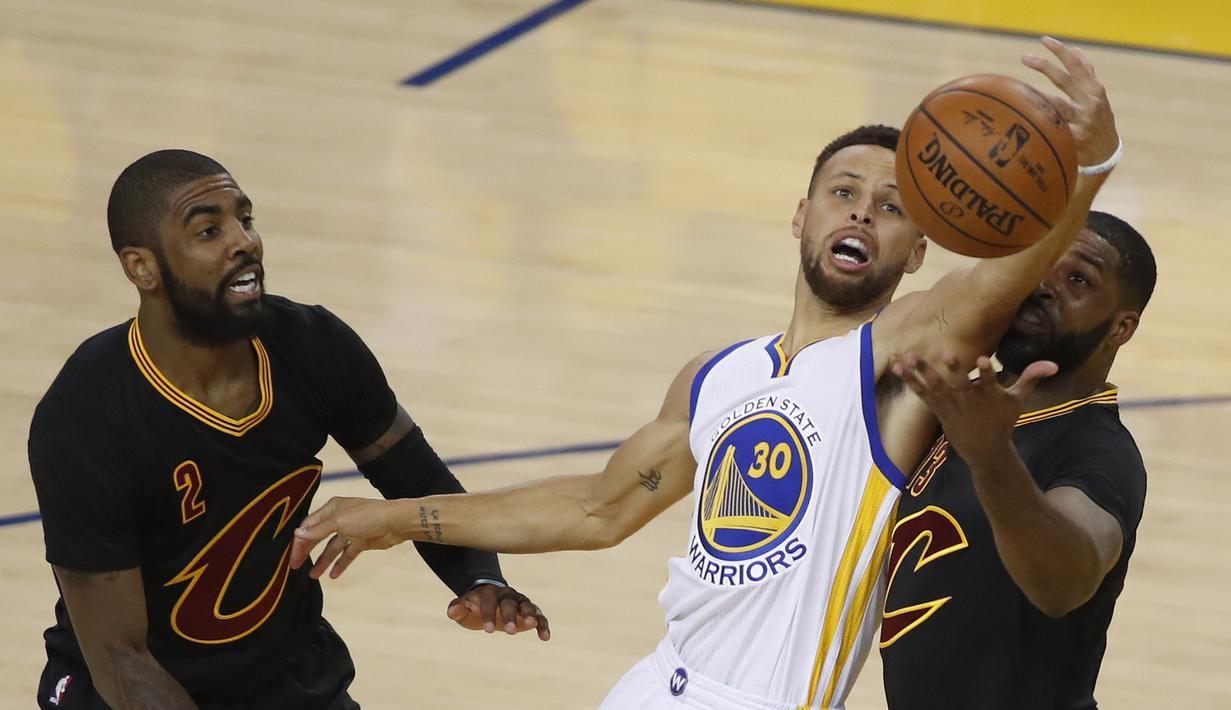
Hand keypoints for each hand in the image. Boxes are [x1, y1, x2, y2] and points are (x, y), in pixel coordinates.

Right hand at [290, 496, 406, 578]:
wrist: (397, 523)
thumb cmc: (369, 516)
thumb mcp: (339, 522)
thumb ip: (318, 530)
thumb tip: (297, 534)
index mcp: (332, 508)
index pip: (309, 525)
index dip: (299, 540)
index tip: (291, 556)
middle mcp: (339, 518)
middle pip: (318, 536)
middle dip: (307, 551)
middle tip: (295, 567)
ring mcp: (351, 530)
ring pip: (332, 548)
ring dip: (322, 561)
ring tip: (313, 576)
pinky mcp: (361, 541)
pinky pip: (347, 555)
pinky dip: (340, 564)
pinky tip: (332, 576)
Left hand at [447, 584, 550, 640]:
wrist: (490, 600)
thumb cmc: (475, 608)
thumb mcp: (464, 609)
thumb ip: (458, 609)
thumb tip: (452, 610)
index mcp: (489, 593)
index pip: (489, 601)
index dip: (488, 614)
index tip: (488, 631)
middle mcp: (507, 595)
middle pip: (509, 602)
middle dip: (510, 615)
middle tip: (509, 631)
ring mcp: (520, 601)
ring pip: (527, 605)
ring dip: (530, 614)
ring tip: (533, 624)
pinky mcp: (531, 611)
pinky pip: (539, 616)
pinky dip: (543, 624)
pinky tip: (545, 637)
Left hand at [892, 352, 1056, 462]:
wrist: (984, 449)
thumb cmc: (1002, 421)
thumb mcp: (1018, 401)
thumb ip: (1030, 378)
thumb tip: (1053, 363)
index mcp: (989, 395)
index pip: (989, 381)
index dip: (985, 372)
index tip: (983, 360)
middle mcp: (969, 399)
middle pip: (960, 382)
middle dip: (954, 369)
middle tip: (947, 353)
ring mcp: (952, 404)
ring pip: (935, 385)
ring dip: (922, 371)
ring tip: (909, 355)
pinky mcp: (938, 408)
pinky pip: (922, 393)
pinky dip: (910, 381)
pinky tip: (897, 367)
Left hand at [1022, 36, 1117, 167]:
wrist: (1106, 154)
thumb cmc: (1097, 119)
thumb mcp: (1097, 96)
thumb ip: (1086, 75)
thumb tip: (1074, 50)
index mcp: (1095, 90)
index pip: (1077, 66)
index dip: (1061, 52)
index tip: (1044, 40)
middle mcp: (1090, 103)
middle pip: (1064, 80)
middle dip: (1044, 66)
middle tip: (1025, 57)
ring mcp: (1082, 122)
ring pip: (1056, 105)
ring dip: (1036, 96)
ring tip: (1018, 90)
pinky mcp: (1074, 140)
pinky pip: (1052, 128)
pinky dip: (1038, 121)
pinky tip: (1021, 118)